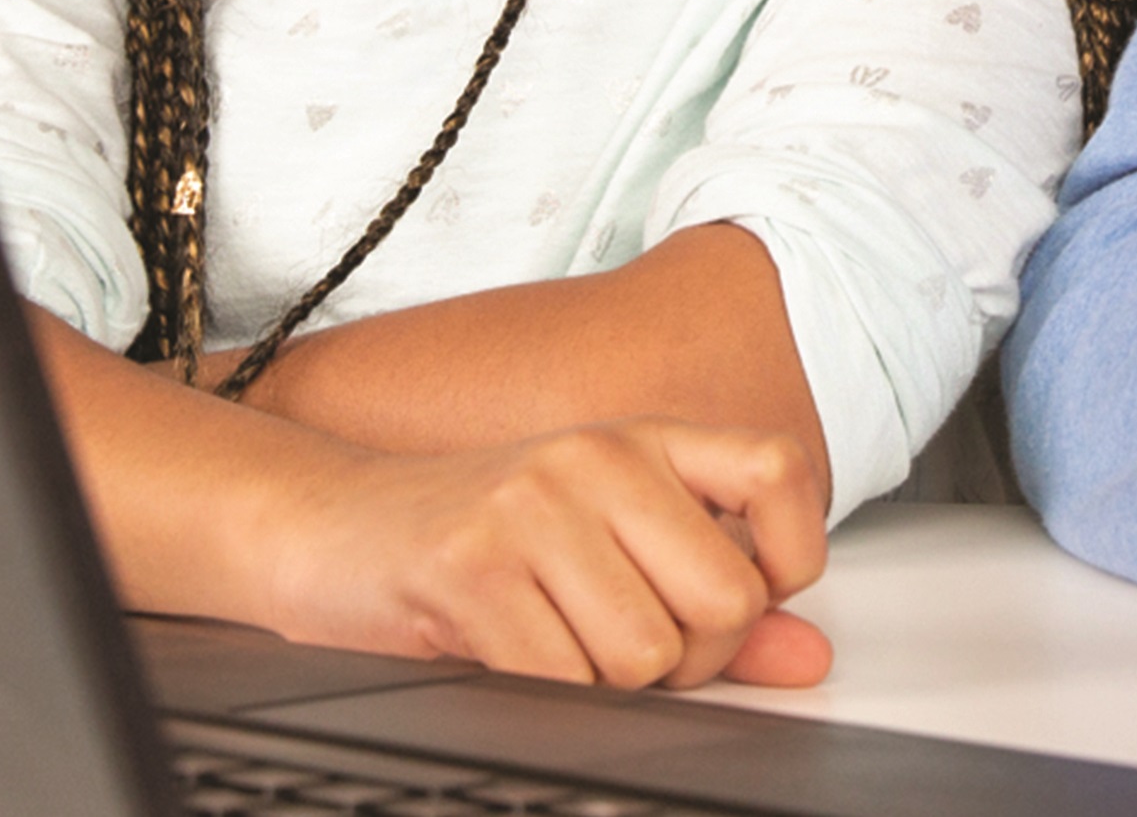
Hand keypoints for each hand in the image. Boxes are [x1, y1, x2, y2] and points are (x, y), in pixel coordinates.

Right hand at [252, 418, 834, 691]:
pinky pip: (563, 683)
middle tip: (618, 644)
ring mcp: (533, 507)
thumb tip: (807, 658)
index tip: (752, 592)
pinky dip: (543, 695)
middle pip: (725, 601)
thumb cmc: (474, 541)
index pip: (780, 472)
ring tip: (550, 640)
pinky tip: (506, 652)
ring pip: (646, 657)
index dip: (789, 555)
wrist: (329, 528)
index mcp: (641, 442)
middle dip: (685, 660)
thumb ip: (705, 598)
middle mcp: (595, 458)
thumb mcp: (603, 547)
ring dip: (603, 685)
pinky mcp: (473, 568)